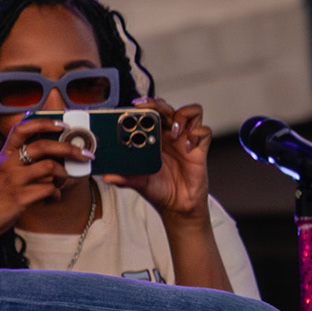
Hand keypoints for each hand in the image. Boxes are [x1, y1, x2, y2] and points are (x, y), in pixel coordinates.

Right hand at [0, 118, 88, 246]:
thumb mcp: (1, 170)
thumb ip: (21, 160)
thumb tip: (51, 155)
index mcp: (4, 154)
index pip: (22, 129)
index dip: (44, 123)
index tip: (63, 125)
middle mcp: (8, 163)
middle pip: (43, 146)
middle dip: (69, 148)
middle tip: (84, 153)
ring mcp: (14, 180)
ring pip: (50, 167)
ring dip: (62, 174)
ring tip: (63, 180)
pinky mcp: (20, 198)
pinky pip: (48, 189)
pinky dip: (56, 193)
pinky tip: (53, 197)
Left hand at [105, 98, 212, 223]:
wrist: (177, 206)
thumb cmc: (159, 190)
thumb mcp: (138, 183)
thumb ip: (124, 178)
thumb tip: (106, 177)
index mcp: (154, 138)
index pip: (150, 114)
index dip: (145, 106)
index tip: (135, 105)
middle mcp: (170, 135)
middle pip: (168, 108)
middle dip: (159, 104)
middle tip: (150, 108)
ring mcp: (186, 140)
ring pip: (192, 112)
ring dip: (183, 116)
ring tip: (174, 130)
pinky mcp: (200, 149)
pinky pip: (204, 132)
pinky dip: (197, 134)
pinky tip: (186, 147)